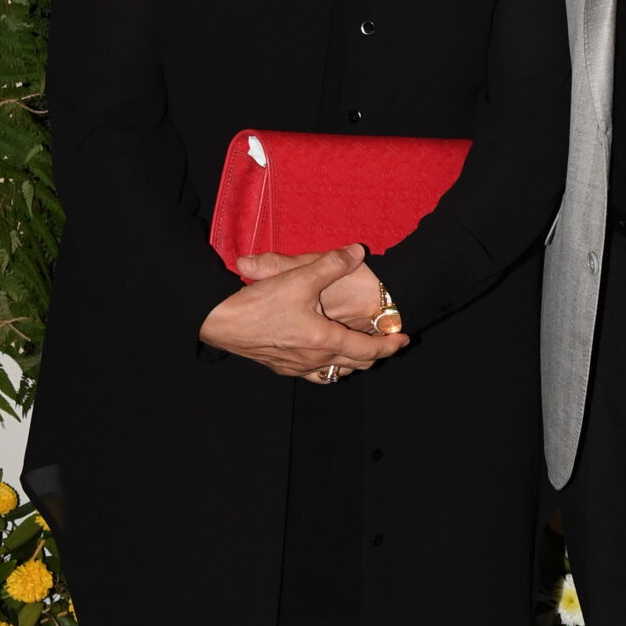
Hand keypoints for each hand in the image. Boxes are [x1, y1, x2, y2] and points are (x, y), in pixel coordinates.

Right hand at [199, 244, 408, 379]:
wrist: (220, 323)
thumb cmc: (260, 303)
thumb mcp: (299, 277)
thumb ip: (331, 264)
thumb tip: (357, 251)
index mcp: (324, 340)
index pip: (368, 350)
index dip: (390, 346)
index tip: (404, 339)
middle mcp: (314, 359)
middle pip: (356, 364)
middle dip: (376, 354)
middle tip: (387, 342)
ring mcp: (297, 367)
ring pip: (336, 372)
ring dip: (352, 362)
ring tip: (360, 349)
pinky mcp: (282, 368)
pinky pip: (315, 374)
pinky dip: (329, 367)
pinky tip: (325, 357)